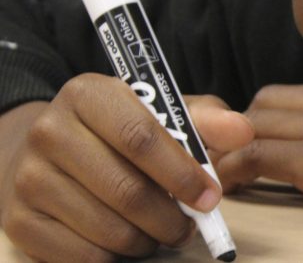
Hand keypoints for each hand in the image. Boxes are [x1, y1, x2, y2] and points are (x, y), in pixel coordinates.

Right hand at [0, 73, 250, 261]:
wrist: (46, 149)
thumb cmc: (118, 130)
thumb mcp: (160, 112)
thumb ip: (204, 119)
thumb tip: (244, 131)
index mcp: (89, 94)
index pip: (142, 137)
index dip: (182, 173)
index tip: (211, 197)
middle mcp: (50, 131)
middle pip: (127, 191)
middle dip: (171, 219)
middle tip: (189, 226)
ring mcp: (28, 179)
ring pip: (108, 231)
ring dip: (148, 241)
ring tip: (159, 231)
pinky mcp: (18, 222)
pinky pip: (82, 258)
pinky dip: (116, 258)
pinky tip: (126, 241)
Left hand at [197, 82, 302, 215]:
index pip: (279, 96)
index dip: (253, 119)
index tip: (244, 143)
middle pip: (261, 105)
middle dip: (239, 130)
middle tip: (232, 158)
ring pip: (252, 124)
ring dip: (233, 146)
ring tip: (224, 172)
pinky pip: (259, 156)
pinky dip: (237, 168)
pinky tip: (232, 186)